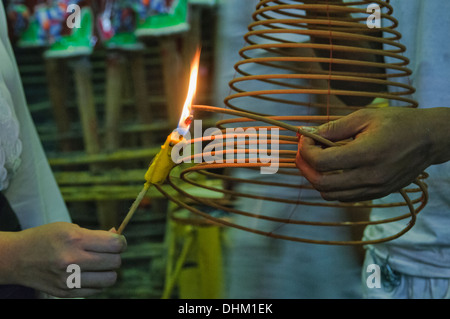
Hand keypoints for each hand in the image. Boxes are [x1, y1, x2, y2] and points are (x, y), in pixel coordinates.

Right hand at [10, 222, 126, 297]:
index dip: (121, 242)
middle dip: (116, 256)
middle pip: (115, 262)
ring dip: (110, 271)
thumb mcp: (69, 228)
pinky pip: (97, 290)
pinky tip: (91, 273)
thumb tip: (118, 237)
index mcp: (74, 239)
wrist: (18, 258)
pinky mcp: (66, 292)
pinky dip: (99, 282)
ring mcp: (68, 279)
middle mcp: (72, 260)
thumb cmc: (47, 238)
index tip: (118, 241)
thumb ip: (96, 234)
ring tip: (101, 264)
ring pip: (110, 279)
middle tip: (108, 252)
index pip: (114, 244)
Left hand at [296, 107, 445, 201]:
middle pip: (321, 183)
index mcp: (366, 154)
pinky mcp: (378, 194)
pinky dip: (331, 187)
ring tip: (316, 162)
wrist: (430, 139)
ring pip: (330, 195)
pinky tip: (332, 171)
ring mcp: (374, 189)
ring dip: (316, 179)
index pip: (321, 162)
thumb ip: (334, 128)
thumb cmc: (399, 123)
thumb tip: (308, 133)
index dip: (305, 151)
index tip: (304, 139)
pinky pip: (345, 197)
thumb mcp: (365, 117)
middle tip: (302, 153)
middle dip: (304, 167)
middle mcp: (370, 176)